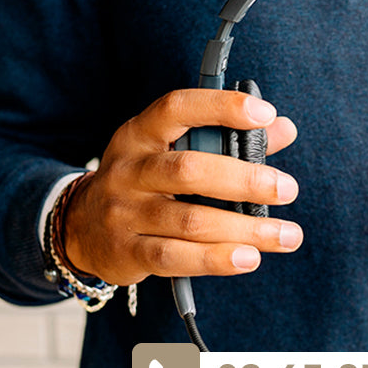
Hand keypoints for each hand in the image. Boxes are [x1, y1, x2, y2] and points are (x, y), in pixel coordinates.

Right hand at [63, 89, 301, 284]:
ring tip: (286, 234)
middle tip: (287, 189)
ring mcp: (124, 213)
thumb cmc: (145, 183)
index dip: (221, 107)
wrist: (80, 228)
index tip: (265, 114)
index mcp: (141, 134)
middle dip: (245, 179)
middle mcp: (129, 170)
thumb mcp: (172, 151)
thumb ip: (229, 139)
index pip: (178, 108)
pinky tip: (249, 258)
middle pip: (189, 170)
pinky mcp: (127, 252)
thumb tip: (283, 128)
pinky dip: (216, 259)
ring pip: (190, 221)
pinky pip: (176, 257)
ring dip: (245, 229)